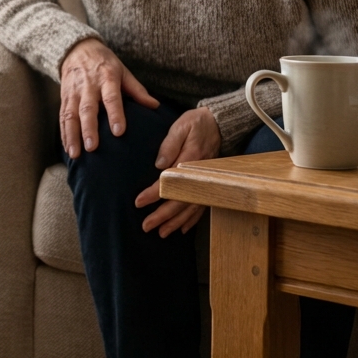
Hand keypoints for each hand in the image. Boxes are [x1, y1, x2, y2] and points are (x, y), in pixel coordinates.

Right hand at [58, 37, 158, 159]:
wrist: (78, 50)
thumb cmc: (105, 64)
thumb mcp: (123, 71)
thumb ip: (137, 90)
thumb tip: (155, 106)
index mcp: (106, 78)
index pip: (111, 98)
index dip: (115, 114)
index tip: (118, 132)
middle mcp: (88, 86)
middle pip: (87, 109)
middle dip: (89, 129)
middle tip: (92, 148)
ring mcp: (74, 93)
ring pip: (70, 115)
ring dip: (72, 136)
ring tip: (75, 154)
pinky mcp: (64, 98)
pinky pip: (62, 118)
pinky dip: (64, 134)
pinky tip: (68, 149)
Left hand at [135, 106, 221, 236]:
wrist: (219, 123)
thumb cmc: (196, 124)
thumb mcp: (181, 126)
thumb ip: (169, 144)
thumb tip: (159, 165)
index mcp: (191, 160)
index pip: (170, 181)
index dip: (154, 193)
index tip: (138, 202)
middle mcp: (200, 175)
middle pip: (181, 200)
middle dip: (163, 216)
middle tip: (146, 226)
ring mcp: (206, 182)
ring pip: (191, 207)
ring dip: (176, 222)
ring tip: (161, 233)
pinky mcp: (209, 185)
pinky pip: (202, 206)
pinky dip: (191, 219)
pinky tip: (181, 228)